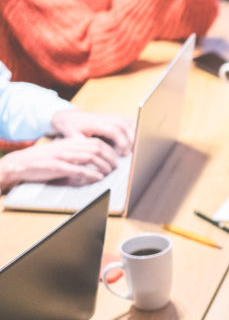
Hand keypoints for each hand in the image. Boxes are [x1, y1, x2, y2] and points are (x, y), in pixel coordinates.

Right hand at [0, 138, 119, 190]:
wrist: (20, 163)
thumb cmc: (43, 158)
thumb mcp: (61, 150)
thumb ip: (77, 151)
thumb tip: (95, 156)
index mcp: (70, 142)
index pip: (97, 142)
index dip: (110, 150)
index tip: (116, 158)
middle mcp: (68, 147)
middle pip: (97, 148)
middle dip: (110, 158)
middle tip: (116, 167)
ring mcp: (63, 156)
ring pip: (91, 157)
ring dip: (103, 166)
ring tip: (109, 172)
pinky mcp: (57, 167)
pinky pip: (78, 169)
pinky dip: (91, 174)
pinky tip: (98, 178)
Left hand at [50, 109, 134, 154]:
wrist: (70, 117)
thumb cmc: (71, 128)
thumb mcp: (72, 137)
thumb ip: (83, 144)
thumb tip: (92, 152)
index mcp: (97, 122)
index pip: (115, 131)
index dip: (122, 142)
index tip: (123, 154)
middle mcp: (107, 118)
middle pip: (126, 126)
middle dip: (131, 140)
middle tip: (130, 154)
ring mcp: (112, 117)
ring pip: (130, 123)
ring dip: (136, 135)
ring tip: (136, 149)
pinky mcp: (116, 118)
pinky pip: (130, 121)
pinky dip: (137, 129)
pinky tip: (137, 139)